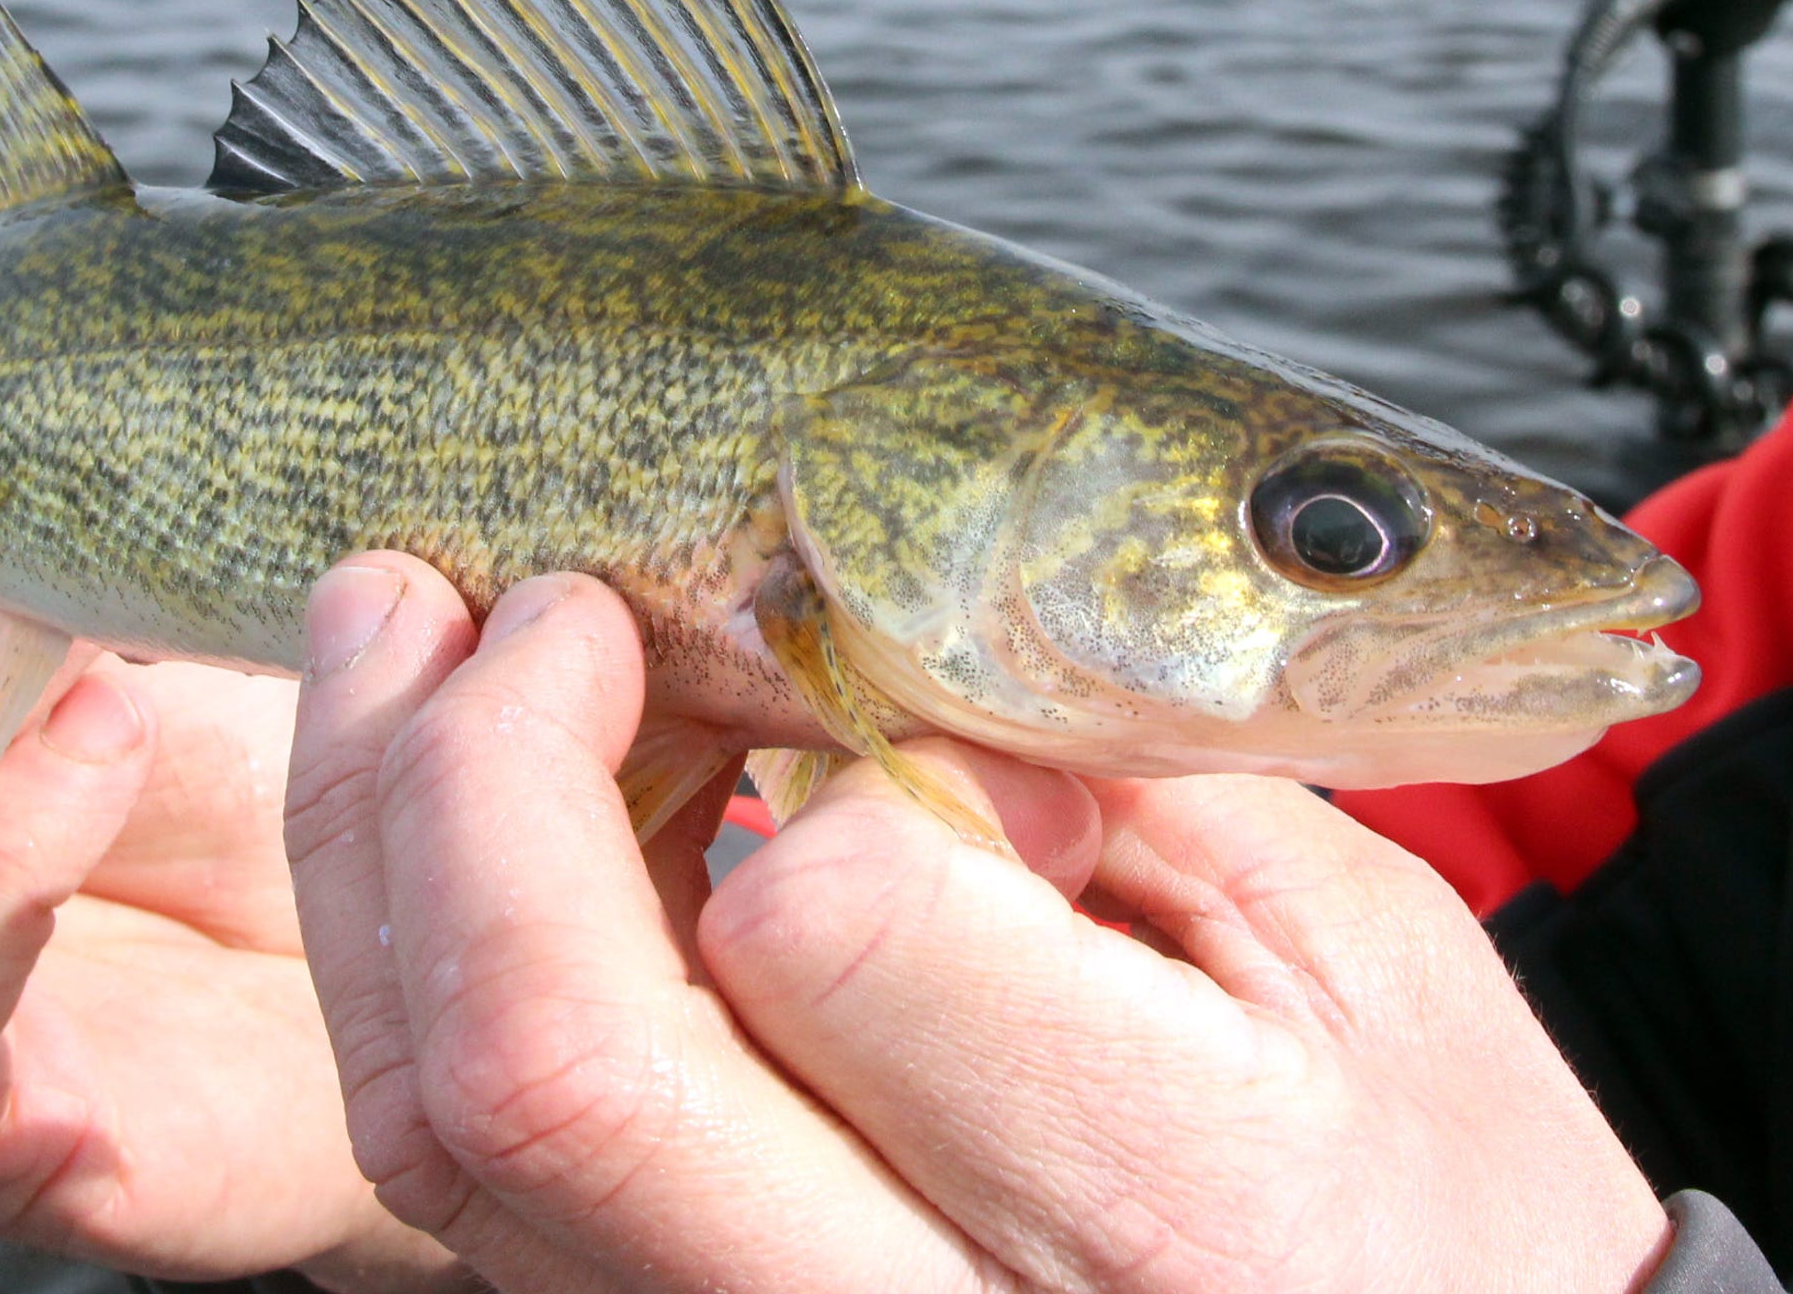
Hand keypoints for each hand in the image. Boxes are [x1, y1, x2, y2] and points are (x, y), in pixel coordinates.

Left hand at [285, 555, 1669, 1293]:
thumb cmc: (1418, 1181)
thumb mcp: (1360, 947)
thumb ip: (1120, 781)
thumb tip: (873, 669)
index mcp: (1148, 1186)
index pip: (823, 920)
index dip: (764, 740)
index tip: (786, 634)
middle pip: (549, 1059)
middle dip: (453, 775)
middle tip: (477, 597)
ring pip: (443, 1142)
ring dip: (374, 857)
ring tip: (396, 657)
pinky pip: (464, 1196)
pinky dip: (414, 979)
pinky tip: (459, 838)